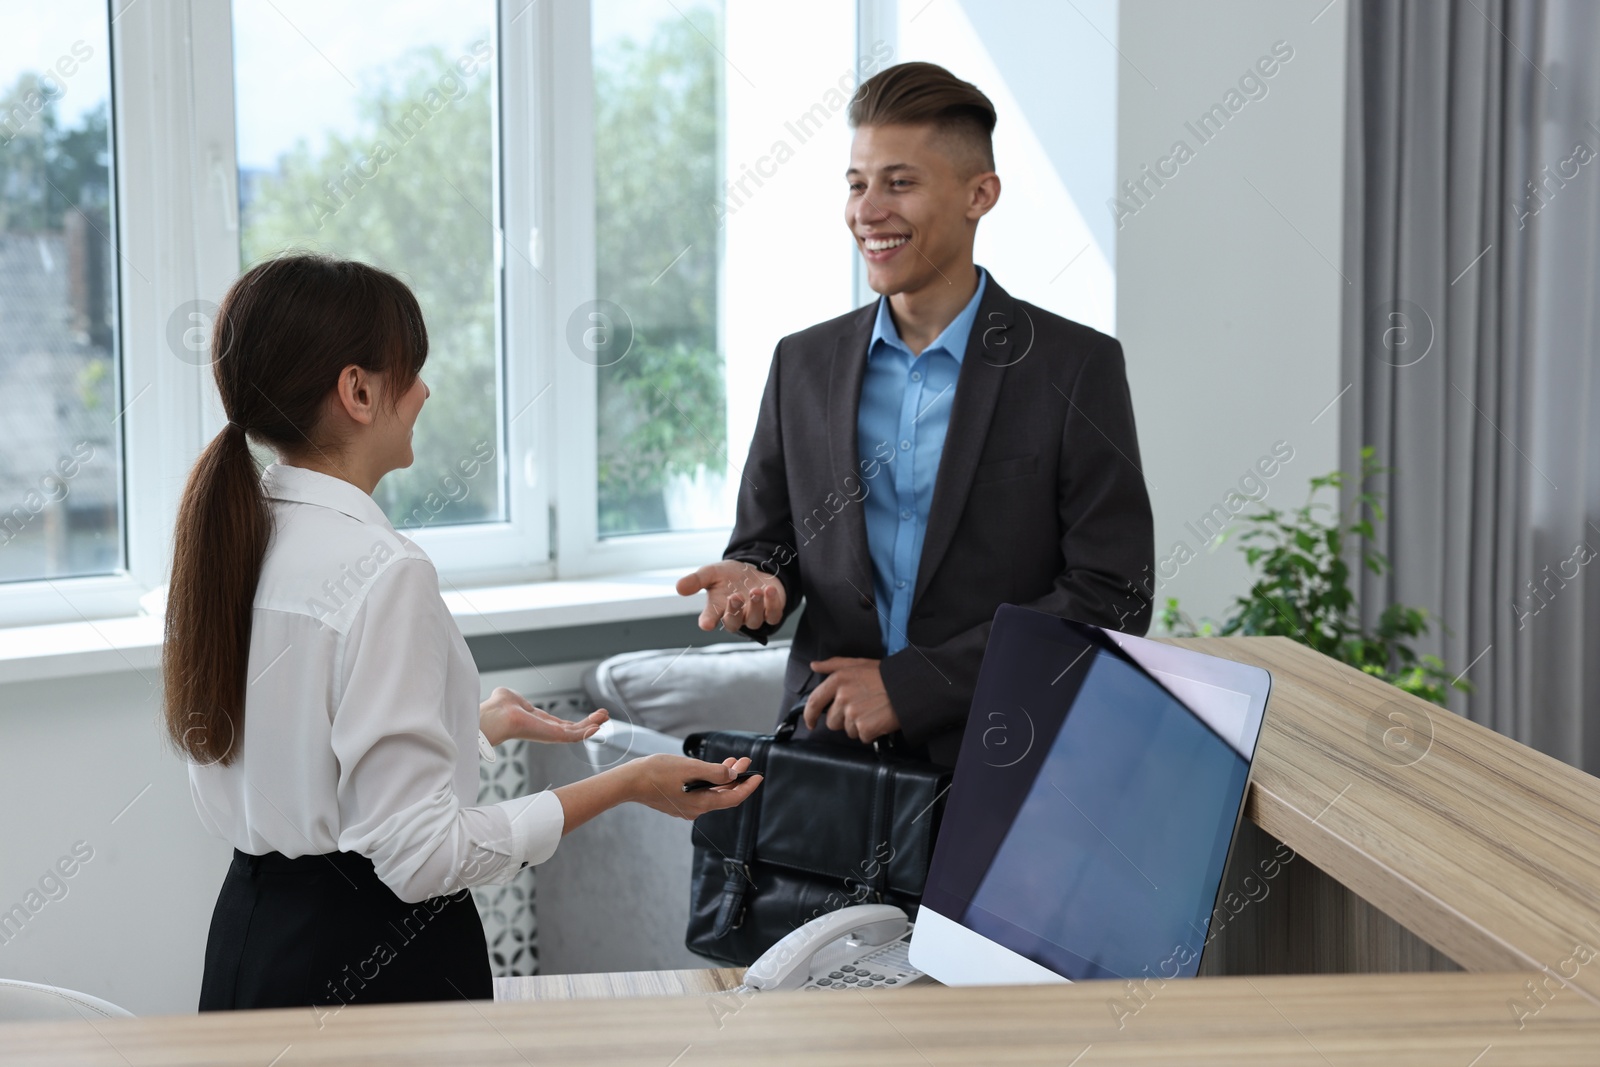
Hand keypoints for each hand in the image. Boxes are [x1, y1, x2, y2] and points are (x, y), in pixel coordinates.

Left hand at [479, 686, 608, 747]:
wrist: (496, 717)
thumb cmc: (497, 708)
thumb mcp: (510, 697)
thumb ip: (515, 699)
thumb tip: (510, 696)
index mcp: (536, 721)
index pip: (561, 724)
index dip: (576, 721)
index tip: (591, 716)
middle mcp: (545, 730)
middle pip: (572, 729)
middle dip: (589, 722)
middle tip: (604, 715)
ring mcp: (549, 734)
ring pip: (576, 733)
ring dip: (592, 725)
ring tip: (605, 717)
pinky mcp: (552, 736)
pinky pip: (573, 736)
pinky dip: (587, 731)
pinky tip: (598, 725)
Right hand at [625, 754, 762, 818]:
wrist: (630, 781)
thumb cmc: (658, 772)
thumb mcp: (690, 768)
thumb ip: (714, 772)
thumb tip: (731, 776)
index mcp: (701, 804)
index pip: (733, 799)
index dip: (748, 787)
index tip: (758, 776)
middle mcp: (696, 810)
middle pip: (723, 795)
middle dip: (736, 778)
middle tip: (744, 761)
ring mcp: (686, 807)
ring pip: (712, 793)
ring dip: (723, 778)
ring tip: (730, 761)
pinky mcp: (678, 802)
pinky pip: (700, 793)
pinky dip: (710, 781)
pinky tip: (710, 769)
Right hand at [676, 560, 786, 633]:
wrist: (752, 570)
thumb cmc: (728, 576)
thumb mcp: (711, 573)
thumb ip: (696, 580)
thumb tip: (678, 587)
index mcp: (717, 609)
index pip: (709, 619)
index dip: (707, 622)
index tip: (706, 623)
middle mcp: (735, 616)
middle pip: (733, 622)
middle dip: (734, 611)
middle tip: (735, 597)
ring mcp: (754, 616)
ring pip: (754, 621)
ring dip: (755, 606)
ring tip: (755, 591)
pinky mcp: (771, 612)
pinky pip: (773, 616)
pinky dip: (772, 604)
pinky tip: (769, 590)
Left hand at [803, 657, 900, 744]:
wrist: (910, 687)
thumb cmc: (887, 675)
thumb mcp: (859, 663)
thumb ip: (834, 664)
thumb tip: (814, 665)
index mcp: (838, 680)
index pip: (814, 702)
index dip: (809, 715)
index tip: (810, 723)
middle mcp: (842, 696)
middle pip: (832, 721)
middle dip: (845, 719)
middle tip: (863, 708)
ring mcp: (853, 713)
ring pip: (847, 730)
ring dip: (859, 726)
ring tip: (873, 712)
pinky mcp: (864, 727)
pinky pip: (862, 737)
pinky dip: (871, 733)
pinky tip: (880, 720)